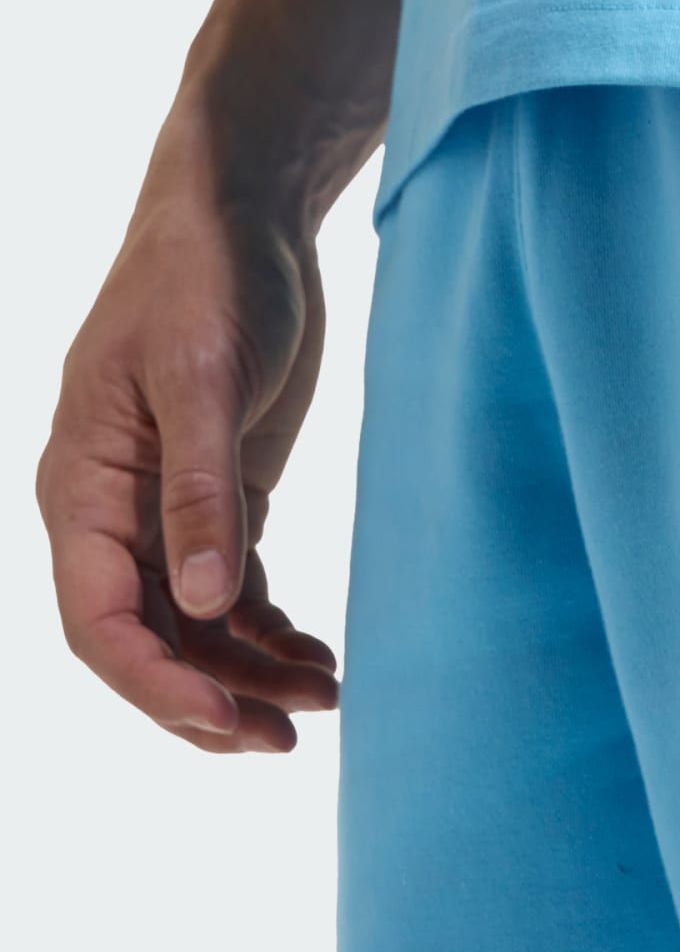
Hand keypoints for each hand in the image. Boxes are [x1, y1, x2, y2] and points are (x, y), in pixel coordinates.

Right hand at [37, 129, 337, 751]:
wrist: (241, 212)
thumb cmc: (206, 275)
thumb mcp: (206, 375)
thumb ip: (204, 487)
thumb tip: (202, 601)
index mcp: (83, 484)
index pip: (99, 618)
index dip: (157, 684)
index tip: (227, 725)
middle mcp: (114, 508)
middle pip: (147, 636)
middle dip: (208, 696)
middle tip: (286, 739)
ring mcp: (167, 502)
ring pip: (194, 618)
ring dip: (249, 668)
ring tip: (324, 700)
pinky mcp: (219, 488)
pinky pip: (231, 583)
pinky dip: (267, 624)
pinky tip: (314, 654)